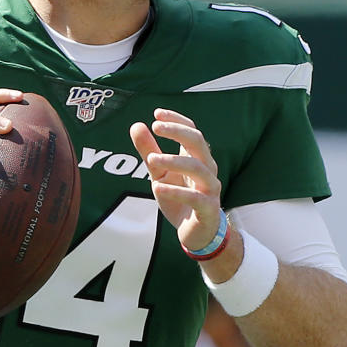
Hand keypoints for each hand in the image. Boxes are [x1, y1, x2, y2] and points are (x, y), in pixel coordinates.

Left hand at [129, 108, 222, 251]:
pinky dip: (176, 191)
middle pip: (197, 142)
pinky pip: (195, 197)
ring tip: (152, 159)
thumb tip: (136, 125)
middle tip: (156, 127)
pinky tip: (158, 187)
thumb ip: (149, 151)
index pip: (192, 130)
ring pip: (198, 167)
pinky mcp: (208, 208)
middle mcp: (206, 168)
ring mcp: (210, 188)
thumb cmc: (180, 198)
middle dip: (177, 131)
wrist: (196, 233)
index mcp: (196, 157)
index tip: (156, 113)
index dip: (176, 120)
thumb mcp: (159, 173)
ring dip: (173, 160)